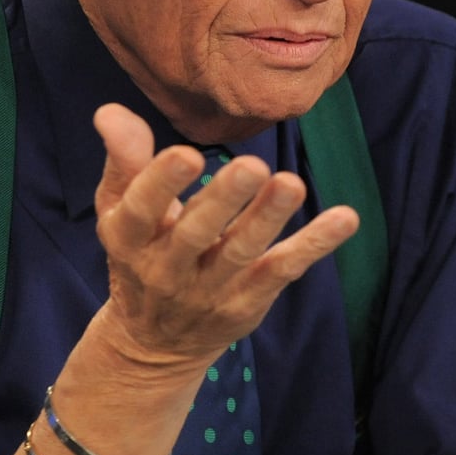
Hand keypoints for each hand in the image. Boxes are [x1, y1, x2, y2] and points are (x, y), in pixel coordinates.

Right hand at [88, 104, 358, 377]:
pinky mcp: (247, 301)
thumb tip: (110, 111)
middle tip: (252, 165)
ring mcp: (210, 289)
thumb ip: (124, 160)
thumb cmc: (139, 254)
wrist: (152, 344)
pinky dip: (314, 245)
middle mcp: (167, 268)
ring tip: (292, 183)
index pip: (140, 210)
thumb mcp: (119, 211)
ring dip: (268, 219)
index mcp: (128, 238)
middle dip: (224, 201)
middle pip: (196, 234)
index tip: (187, 154)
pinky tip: (345, 218)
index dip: (161, 184)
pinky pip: (283, 271)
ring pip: (241, 253)